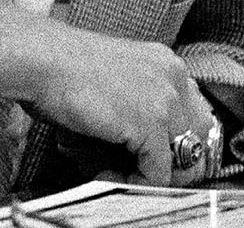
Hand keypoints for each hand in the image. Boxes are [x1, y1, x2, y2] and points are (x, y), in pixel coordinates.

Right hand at [27, 31, 216, 186]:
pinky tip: (105, 173)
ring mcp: (165, 100)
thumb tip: (145, 145)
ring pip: (184, 159)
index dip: (176, 140)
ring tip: (120, 173)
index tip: (151, 155)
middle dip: (175, 161)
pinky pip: (158, 174)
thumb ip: (138, 101)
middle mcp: (173, 77)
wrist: (43, 60)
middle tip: (141, 170)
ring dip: (154, 174)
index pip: (195, 112)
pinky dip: (133, 182)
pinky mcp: (151, 124)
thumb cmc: (63, 69)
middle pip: (200, 136)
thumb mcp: (115, 79)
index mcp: (166, 63)